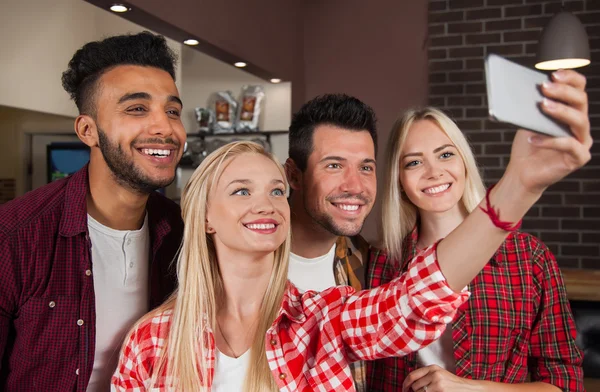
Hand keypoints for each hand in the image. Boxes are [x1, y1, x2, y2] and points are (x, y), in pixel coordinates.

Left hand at [403, 365, 478, 391]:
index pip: (412, 375)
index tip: (404, 389)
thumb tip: (410, 383)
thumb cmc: (453, 384)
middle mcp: (434, 374)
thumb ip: (426, 375)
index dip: (405, 384)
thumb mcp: (439, 375)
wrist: (469, 389)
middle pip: (415, 386)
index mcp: (433, 368)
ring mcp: (438, 383)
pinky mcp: (440, 391)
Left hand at [506, 70, 591, 195]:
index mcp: (571, 111)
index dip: (570, 78)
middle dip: (563, 91)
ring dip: (561, 111)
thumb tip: (527, 89)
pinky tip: (533, 137)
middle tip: (544, 87)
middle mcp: (580, 125)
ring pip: (579, 120)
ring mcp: (582, 141)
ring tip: (543, 105)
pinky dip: (550, 140)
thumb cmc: (527, 144)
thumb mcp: (528, 121)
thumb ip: (533, 106)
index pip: (579, 89)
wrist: (522, 172)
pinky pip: (569, 145)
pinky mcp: (579, 158)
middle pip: (581, 101)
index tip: (554, 74)